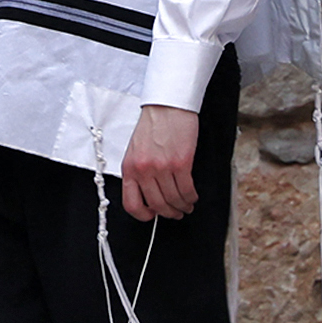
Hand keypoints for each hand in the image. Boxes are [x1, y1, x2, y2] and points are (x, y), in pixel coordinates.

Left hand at [118, 104, 200, 222]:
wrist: (166, 107)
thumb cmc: (152, 127)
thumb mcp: (135, 151)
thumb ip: (138, 172)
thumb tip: (147, 195)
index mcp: (129, 168)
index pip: (131, 203)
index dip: (143, 215)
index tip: (152, 215)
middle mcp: (144, 170)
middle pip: (157, 205)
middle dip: (169, 213)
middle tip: (176, 213)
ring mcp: (162, 167)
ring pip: (174, 199)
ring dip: (182, 206)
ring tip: (186, 205)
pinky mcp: (180, 163)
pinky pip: (186, 189)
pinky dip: (191, 197)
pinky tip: (192, 196)